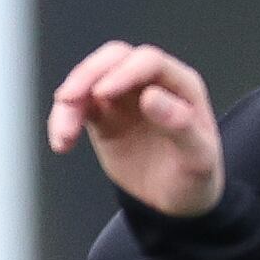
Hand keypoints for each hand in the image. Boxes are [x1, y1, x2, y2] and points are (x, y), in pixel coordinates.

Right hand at [45, 40, 225, 217]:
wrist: (176, 201)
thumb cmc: (194, 176)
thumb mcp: (198, 157)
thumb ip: (179, 125)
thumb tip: (150, 97)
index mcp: (181, 85)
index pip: (149, 62)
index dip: (123, 72)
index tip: (102, 92)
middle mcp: (150, 84)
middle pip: (114, 59)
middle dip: (88, 74)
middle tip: (69, 99)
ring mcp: (124, 99)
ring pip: (90, 80)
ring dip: (70, 101)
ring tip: (64, 135)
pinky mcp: (103, 117)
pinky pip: (77, 107)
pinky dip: (62, 120)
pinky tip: (62, 143)